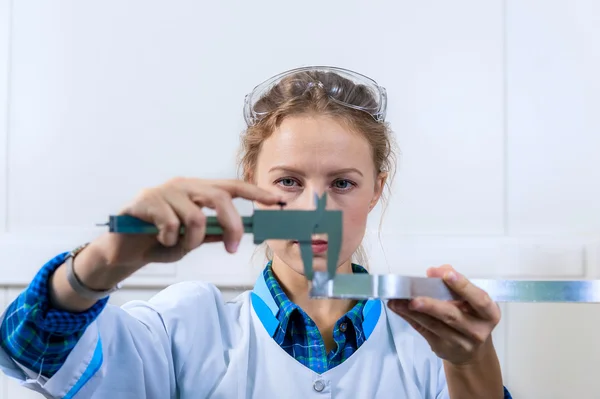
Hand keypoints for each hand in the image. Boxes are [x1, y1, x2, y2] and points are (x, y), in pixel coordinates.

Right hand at [88, 177, 283, 278]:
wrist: (123, 250)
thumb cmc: (159, 242)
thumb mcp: (192, 240)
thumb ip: (214, 232)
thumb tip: (242, 232)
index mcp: (197, 190)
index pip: (232, 187)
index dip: (256, 193)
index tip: (277, 201)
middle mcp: (183, 185)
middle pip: (220, 198)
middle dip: (232, 225)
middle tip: (232, 249)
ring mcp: (164, 190)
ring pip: (196, 217)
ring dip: (191, 241)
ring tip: (176, 244)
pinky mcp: (145, 200)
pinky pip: (171, 225)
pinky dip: (168, 240)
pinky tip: (158, 239)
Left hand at [387, 265, 500, 365]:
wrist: (472, 352)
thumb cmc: (470, 317)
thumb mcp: (470, 300)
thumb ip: (454, 283)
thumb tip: (434, 271)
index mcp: (489, 313)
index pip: (478, 299)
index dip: (463, 286)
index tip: (447, 274)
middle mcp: (477, 330)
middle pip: (452, 316)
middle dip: (432, 305)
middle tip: (414, 297)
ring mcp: (460, 342)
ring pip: (434, 325)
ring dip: (413, 312)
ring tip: (397, 301)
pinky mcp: (442, 348)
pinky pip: (423, 331)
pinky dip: (409, 318)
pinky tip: (398, 308)